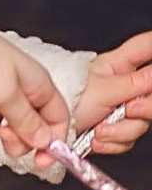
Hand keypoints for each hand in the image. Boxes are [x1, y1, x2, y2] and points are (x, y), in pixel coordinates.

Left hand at [0, 9, 69, 172]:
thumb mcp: (7, 94)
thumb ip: (26, 122)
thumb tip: (45, 142)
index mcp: (37, 85)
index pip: (57, 120)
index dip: (52, 143)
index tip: (41, 162)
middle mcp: (15, 90)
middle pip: (23, 130)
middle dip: (10, 137)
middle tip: (1, 134)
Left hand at [74, 31, 151, 156]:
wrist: (46, 130)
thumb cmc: (66, 101)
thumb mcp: (101, 89)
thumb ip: (133, 83)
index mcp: (119, 65)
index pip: (145, 47)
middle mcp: (124, 85)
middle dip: (146, 107)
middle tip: (129, 109)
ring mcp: (121, 108)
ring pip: (142, 121)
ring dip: (122, 130)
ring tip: (101, 130)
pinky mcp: (115, 129)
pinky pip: (128, 139)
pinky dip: (113, 143)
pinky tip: (97, 140)